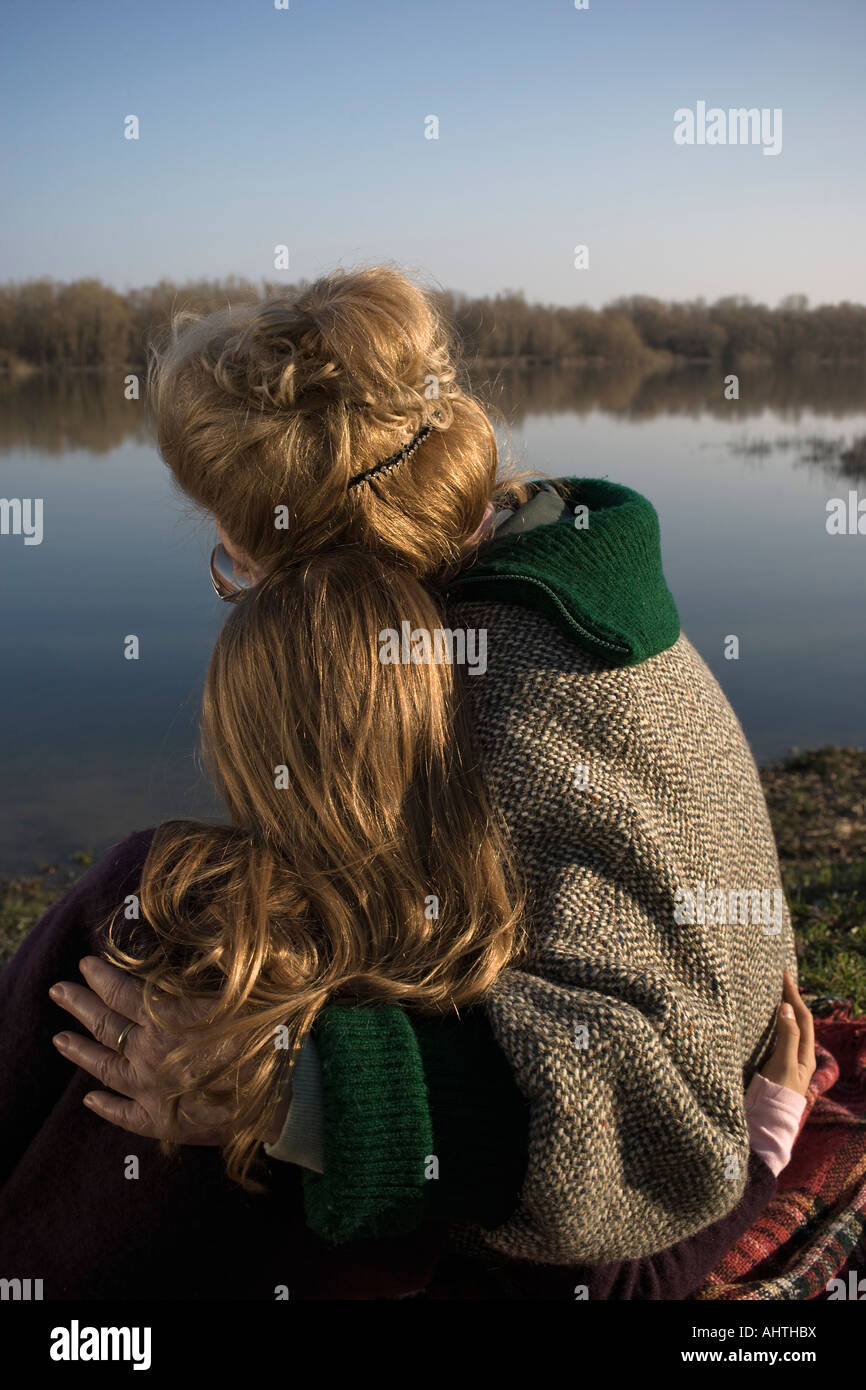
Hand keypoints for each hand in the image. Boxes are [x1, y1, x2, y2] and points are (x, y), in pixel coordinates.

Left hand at [49, 956, 289, 1145]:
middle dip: (78, 1004)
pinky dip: (103, 1105)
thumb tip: (203, 923)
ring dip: (80, 1051)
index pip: (120, 992)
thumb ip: (212, 962)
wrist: (282, 1097)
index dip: (100, 977)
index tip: (85, 965)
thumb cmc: (267, 1036)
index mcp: (166, 1017)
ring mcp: (149, 1091)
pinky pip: (121, 1114)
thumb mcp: (243, 986)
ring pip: (103, 1068)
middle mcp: (148, 1052)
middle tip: (57, 990)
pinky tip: (89, 1098)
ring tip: (59, 1040)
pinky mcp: (159, 1122)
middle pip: (104, 1024)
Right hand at [758, 968, 816, 1097]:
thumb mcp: (784, 1064)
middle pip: (799, 1021)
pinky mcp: (774, 1066)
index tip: (785, 975)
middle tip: (781, 980)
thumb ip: (786, 1036)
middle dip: (791, 999)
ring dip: (783, 1010)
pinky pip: (777, 1038)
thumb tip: (786, 1007)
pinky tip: (765, 1020)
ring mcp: (787, 1061)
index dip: (795, 995)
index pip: (803, 1018)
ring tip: (775, 994)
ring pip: (788, 1029)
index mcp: (806, 1054)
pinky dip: (773, 1023)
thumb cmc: (777, 1095)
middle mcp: (799, 1056)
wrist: (767, 1123)